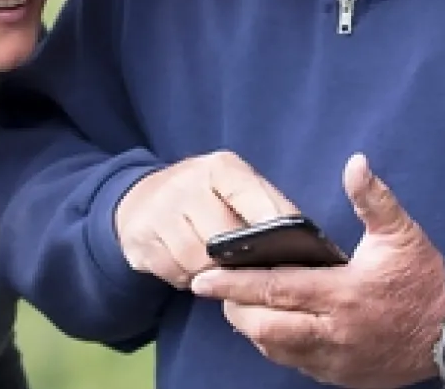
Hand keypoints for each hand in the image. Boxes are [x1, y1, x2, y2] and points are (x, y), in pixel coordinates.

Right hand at [116, 150, 295, 287]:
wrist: (143, 199)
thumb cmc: (206, 198)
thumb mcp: (237, 190)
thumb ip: (268, 209)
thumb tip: (305, 242)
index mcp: (220, 167)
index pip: (250, 196)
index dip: (270, 225)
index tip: (286, 247)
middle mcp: (185, 183)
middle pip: (223, 237)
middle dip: (239, 259)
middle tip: (248, 267)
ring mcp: (159, 210)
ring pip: (198, 260)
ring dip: (212, 273)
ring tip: (216, 266)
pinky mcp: (139, 238)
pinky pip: (174, 272)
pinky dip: (187, 277)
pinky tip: (189, 266)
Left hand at [190, 154, 444, 388]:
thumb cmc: (426, 280)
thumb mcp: (403, 235)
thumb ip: (374, 199)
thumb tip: (355, 163)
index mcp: (342, 295)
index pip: (274, 290)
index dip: (233, 284)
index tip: (202, 278)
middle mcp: (333, 333)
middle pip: (263, 327)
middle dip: (234, 310)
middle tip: (219, 291)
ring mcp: (335, 360)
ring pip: (275, 350)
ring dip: (253, 330)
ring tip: (241, 306)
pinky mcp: (341, 377)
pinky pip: (295, 364)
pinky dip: (276, 346)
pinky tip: (273, 326)